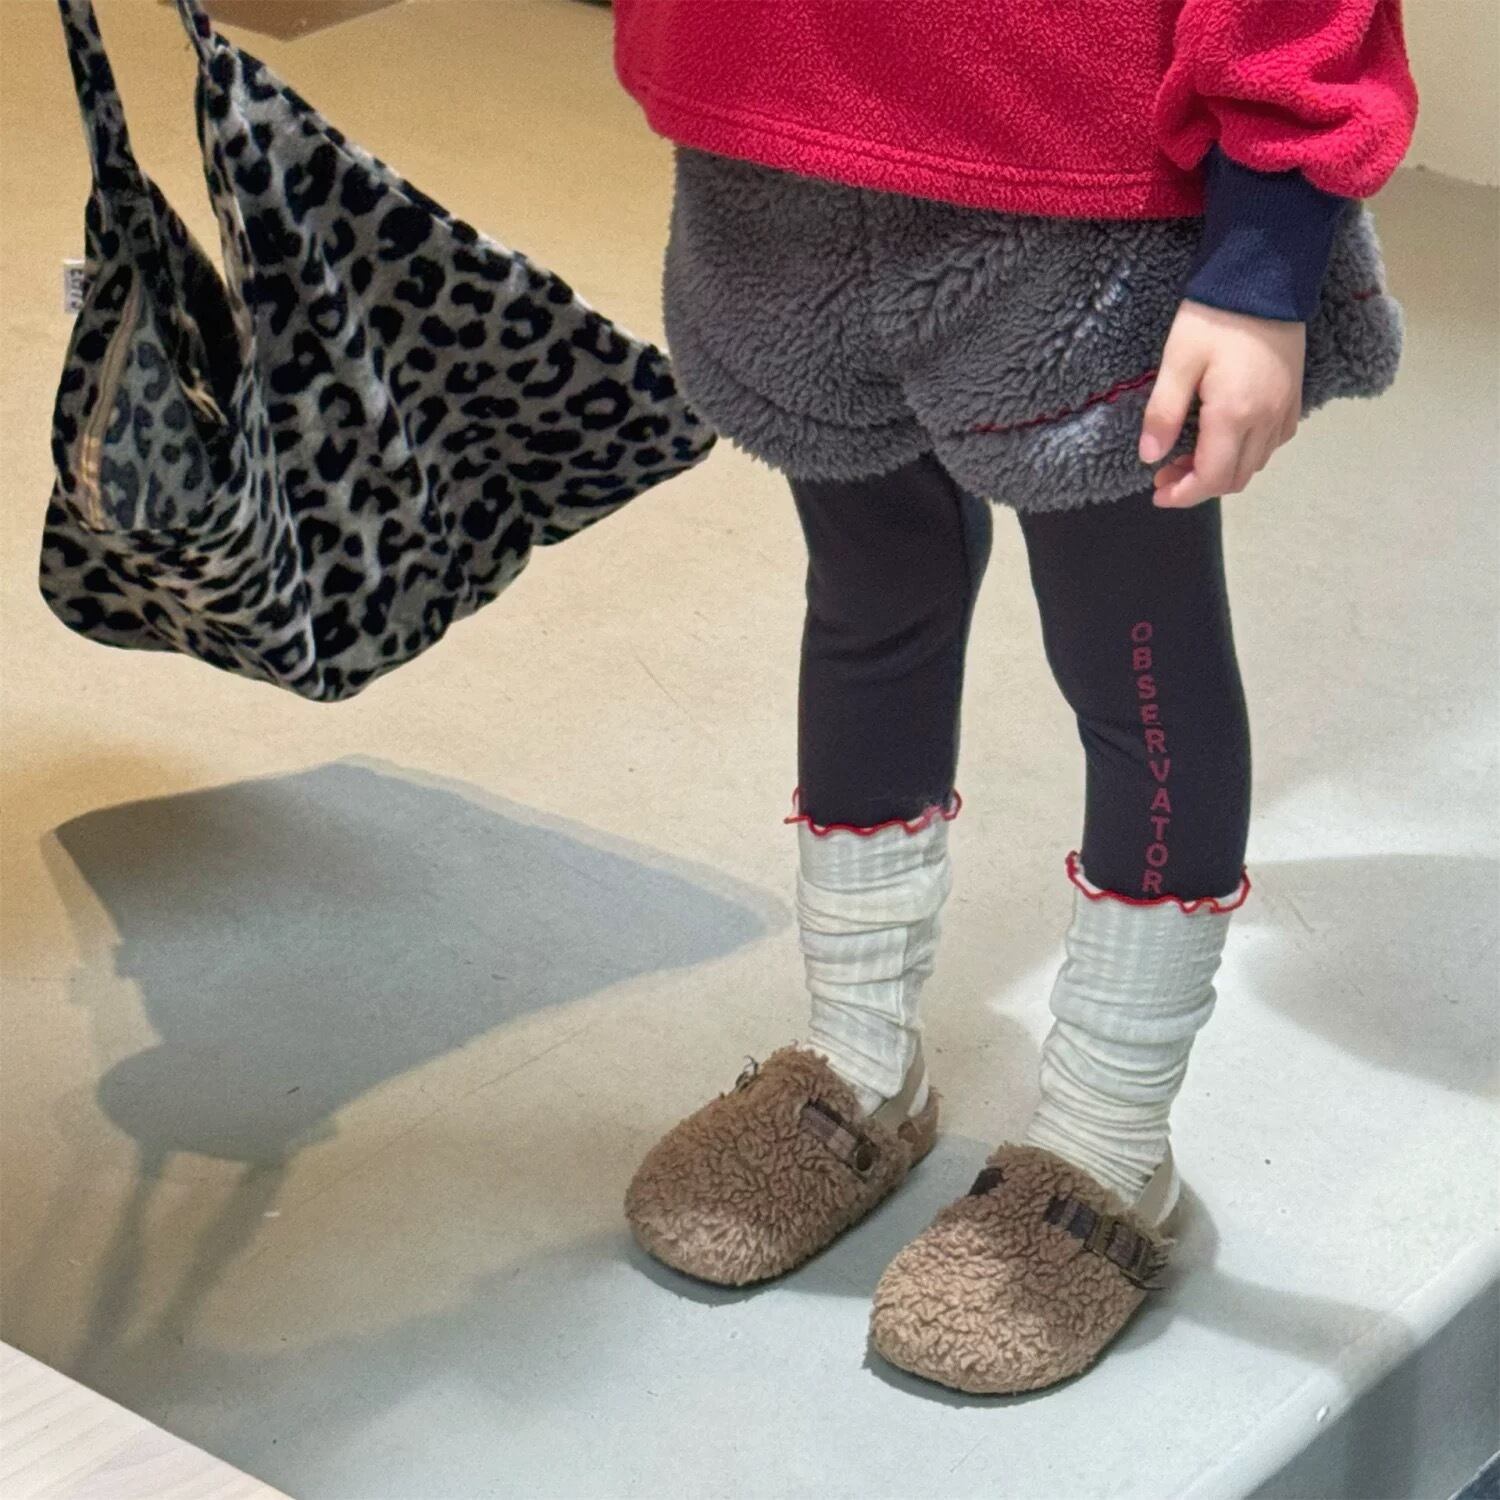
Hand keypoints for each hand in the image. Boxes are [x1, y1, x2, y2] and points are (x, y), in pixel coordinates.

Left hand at [1139, 300, 1305, 508]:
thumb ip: (1163, 414)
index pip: (1210, 478)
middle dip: (1197, 486)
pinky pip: (1273, 444)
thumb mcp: (1177, 362)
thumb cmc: (1214, 317)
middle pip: (1234, 479)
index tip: (1157, 492)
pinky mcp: (1294, 398)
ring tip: (1188, 456)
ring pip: (1255, 465)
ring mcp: (1285, 410)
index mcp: (1234, 416)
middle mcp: (1266, 421)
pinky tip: (1223, 440)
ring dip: (1221, 472)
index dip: (1182, 495)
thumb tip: (1150, 457)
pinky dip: (1246, 455)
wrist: (1266, 277)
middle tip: (1165, 472)